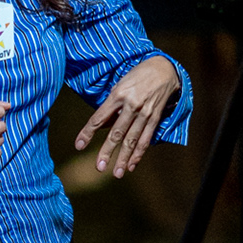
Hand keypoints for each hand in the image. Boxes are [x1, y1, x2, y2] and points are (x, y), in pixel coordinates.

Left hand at [74, 56, 179, 178]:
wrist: (164, 69)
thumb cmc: (136, 77)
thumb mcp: (119, 86)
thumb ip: (111, 108)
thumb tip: (101, 127)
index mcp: (117, 95)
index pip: (98, 118)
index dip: (88, 133)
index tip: (78, 146)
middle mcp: (130, 105)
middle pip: (116, 133)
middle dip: (107, 151)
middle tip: (99, 168)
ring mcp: (144, 113)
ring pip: (132, 140)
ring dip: (124, 158)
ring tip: (117, 173)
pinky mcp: (155, 118)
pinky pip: (146, 139)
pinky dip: (138, 153)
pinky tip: (132, 165)